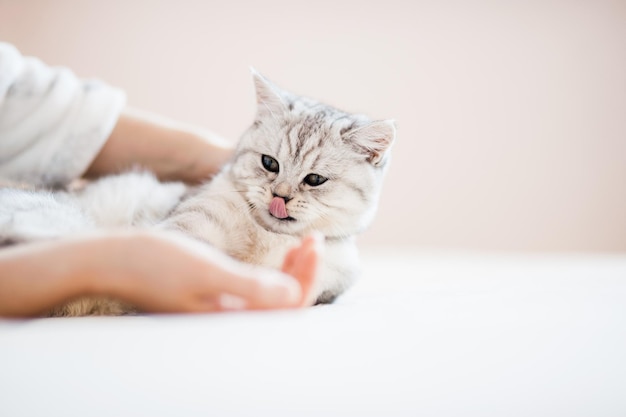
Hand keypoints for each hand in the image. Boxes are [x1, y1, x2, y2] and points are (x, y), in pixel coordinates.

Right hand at [109, 231, 321, 312]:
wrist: (111, 260)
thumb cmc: (154, 263)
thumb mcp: (206, 270)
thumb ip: (250, 286)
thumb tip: (293, 295)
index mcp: (228, 320)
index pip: (285, 308)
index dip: (306, 277)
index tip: (314, 243)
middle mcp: (228, 322)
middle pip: (283, 305)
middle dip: (304, 272)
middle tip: (314, 238)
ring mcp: (222, 311)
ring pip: (272, 298)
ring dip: (292, 271)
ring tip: (305, 242)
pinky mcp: (216, 299)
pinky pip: (257, 292)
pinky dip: (274, 273)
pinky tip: (282, 255)